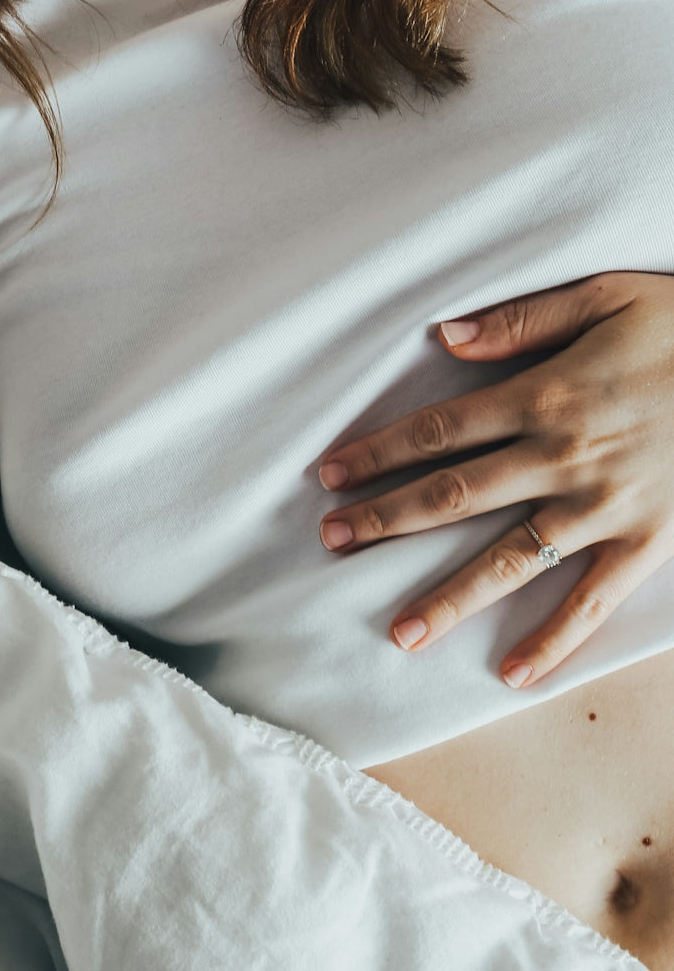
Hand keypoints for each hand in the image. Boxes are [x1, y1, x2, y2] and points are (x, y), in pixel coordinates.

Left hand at [316, 272, 673, 687]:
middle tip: (331, 543)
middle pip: (453, 495)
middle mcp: (562, 457)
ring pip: (509, 560)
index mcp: (544, 394)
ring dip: (449, 596)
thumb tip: (443, 339)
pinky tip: (512, 673)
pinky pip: (593, 599)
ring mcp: (605, 507)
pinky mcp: (648, 542)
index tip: (328, 475)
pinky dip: (554, 639)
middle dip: (385, 521)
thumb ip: (521, 320)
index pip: (436, 431)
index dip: (377, 454)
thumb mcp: (607, 296)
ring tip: (397, 632)